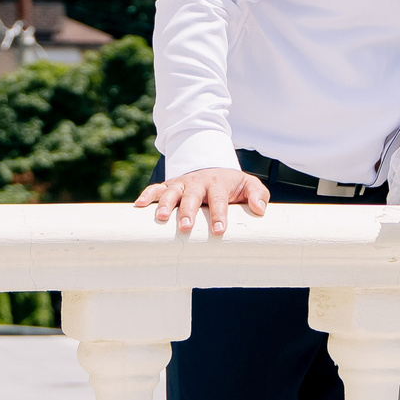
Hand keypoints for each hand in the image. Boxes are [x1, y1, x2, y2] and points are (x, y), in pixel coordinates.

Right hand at [136, 167, 268, 235]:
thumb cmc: (232, 185)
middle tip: (185, 226)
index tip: (219, 230)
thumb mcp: (249, 185)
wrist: (215, 169)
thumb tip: (260, 209)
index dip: (218, 214)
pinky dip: (147, 195)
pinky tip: (138, 205)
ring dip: (165, 203)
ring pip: (172, 192)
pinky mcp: (170, 186)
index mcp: (217, 184)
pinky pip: (156, 188)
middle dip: (187, 210)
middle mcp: (198, 182)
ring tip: (160, 218)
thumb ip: (258, 194)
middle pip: (192, 196)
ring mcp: (182, 184)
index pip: (218, 199)